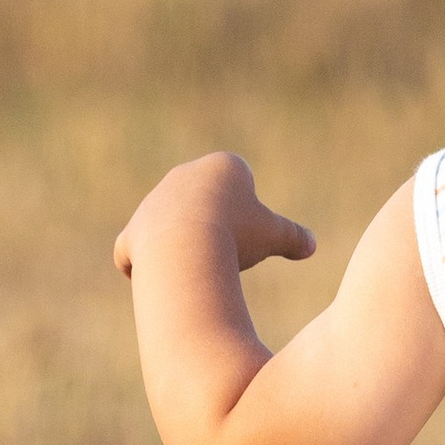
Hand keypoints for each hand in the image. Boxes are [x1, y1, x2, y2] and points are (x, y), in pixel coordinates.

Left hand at [114, 152, 316, 277]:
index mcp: (221, 167)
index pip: (240, 180)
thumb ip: (295, 238)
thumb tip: (312, 245)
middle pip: (206, 201)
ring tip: (203, 267)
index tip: (253, 227)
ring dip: (188, 245)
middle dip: (217, 224)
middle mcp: (183, 176)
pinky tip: (164, 278)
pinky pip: (137, 249)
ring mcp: (153, 203)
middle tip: (232, 249)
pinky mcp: (132, 233)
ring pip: (175, 225)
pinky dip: (147, 265)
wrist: (186, 248)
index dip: (250, 207)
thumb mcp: (276, 236)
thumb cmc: (236, 236)